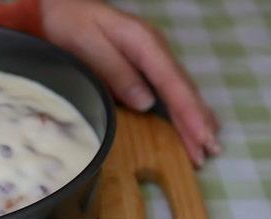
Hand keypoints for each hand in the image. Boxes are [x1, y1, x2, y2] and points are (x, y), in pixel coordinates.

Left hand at [41, 0, 219, 166]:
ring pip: (180, 91)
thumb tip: (146, 103)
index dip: (189, 113)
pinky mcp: (145, 64)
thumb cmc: (70, 23)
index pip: (173, 84)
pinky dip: (182, 110)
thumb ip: (116, 72)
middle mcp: (155, 49)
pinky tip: (192, 124)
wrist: (59, 7)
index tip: (202, 136)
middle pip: (183, 90)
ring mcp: (152, 56)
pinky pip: (169, 90)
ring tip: (208, 146)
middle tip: (210, 151)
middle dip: (198, 122)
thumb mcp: (88, 45)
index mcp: (144, 43)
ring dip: (195, 119)